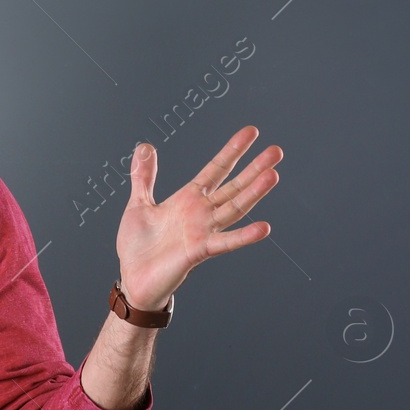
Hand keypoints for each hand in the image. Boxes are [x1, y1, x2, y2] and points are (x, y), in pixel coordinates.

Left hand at [115, 125, 282, 310]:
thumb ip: (143, 176)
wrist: (133, 277)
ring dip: (254, 193)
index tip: (251, 132)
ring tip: (273, 175)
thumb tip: (144, 146)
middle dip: (254, 168)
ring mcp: (203, 231)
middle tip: (276, 151)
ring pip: (234, 208)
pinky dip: (244, 236)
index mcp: (189, 199)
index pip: (216, 169)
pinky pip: (225, 242)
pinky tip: (264, 227)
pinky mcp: (199, 251)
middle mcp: (202, 213)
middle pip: (233, 186)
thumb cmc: (138, 245)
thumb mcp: (138, 203)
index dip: (233, 151)